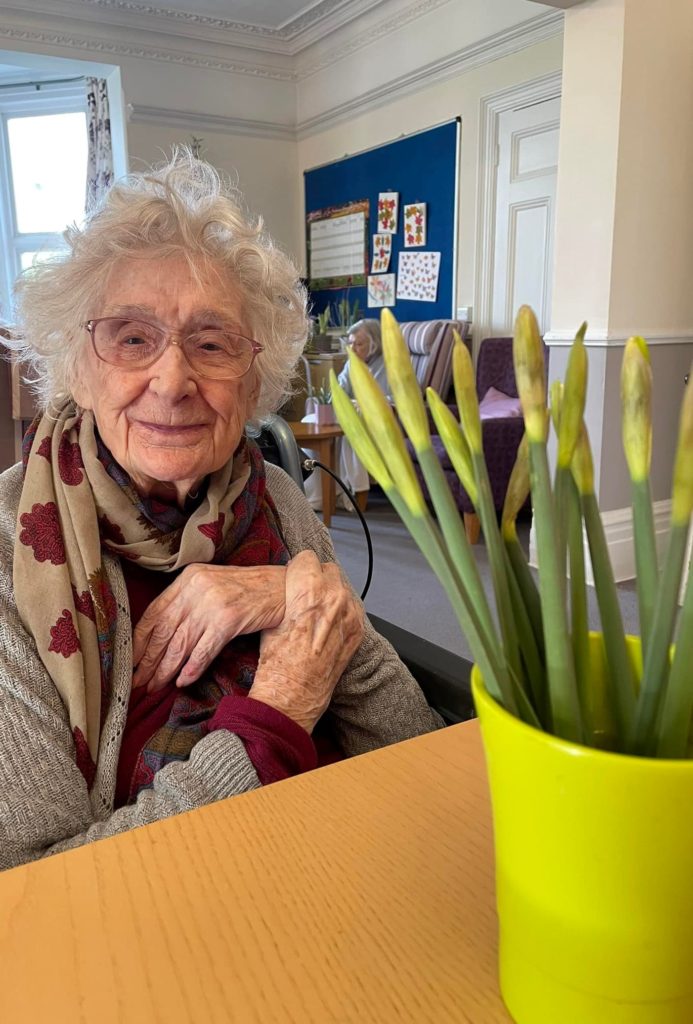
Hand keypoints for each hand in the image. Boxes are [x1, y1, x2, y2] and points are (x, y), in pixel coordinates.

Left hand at [132, 564, 286, 692]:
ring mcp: (212, 604)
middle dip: (148, 661)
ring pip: (180, 644)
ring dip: (165, 670)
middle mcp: (197, 589)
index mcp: (188, 578)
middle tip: (137, 681)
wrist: (285, 588)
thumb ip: (188, 601)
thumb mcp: (212, 585)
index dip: (139, 640)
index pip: (154, 612)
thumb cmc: (248, 590)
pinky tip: (182, 682)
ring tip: (155, 686)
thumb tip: (163, 635)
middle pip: (164, 631)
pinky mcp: (228, 620)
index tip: (130, 660)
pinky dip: (192, 668)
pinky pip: (204, 651)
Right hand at [249, 550, 363, 732]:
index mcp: (309, 590)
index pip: (306, 557)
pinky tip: (326, 624)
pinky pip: (352, 606)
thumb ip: (286, 594)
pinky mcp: (357, 630)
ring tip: (314, 611)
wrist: (293, 696)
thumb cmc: (277, 662)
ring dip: (329, 592)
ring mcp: (350, 615)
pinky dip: (341, 610)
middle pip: (327, 568)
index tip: (292, 576)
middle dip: (315, 577)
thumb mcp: (270, 619)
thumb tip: (291, 583)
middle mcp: (334, 598)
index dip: (296, 568)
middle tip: (302, 594)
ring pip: (342, 585)